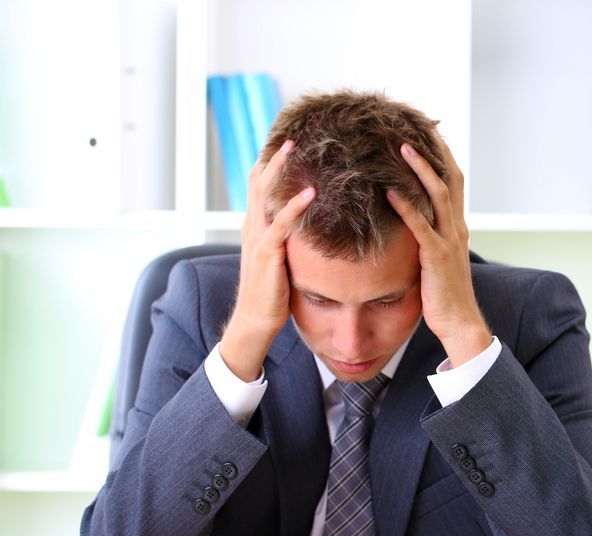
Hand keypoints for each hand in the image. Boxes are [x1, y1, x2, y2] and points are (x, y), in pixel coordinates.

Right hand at [220, 139, 314, 380]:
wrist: (256, 321)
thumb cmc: (273, 292)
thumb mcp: (282, 257)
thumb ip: (290, 237)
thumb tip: (311, 222)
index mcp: (256, 225)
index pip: (260, 185)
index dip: (270, 162)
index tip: (288, 140)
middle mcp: (253, 226)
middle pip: (259, 180)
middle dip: (274, 155)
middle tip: (290, 131)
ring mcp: (258, 238)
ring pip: (266, 194)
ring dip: (281, 168)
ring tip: (295, 147)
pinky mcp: (268, 254)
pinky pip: (282, 224)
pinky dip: (296, 206)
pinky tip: (312, 192)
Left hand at [386, 142, 490, 366]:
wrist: (459, 322)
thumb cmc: (444, 295)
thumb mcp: (438, 260)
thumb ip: (430, 239)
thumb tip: (411, 225)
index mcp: (458, 227)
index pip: (454, 182)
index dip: (443, 157)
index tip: (428, 135)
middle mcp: (457, 228)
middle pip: (450, 179)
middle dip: (434, 151)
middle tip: (416, 127)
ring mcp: (449, 240)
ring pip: (437, 194)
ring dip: (419, 169)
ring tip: (401, 148)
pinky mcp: (436, 256)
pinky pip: (420, 226)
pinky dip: (405, 206)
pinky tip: (389, 192)